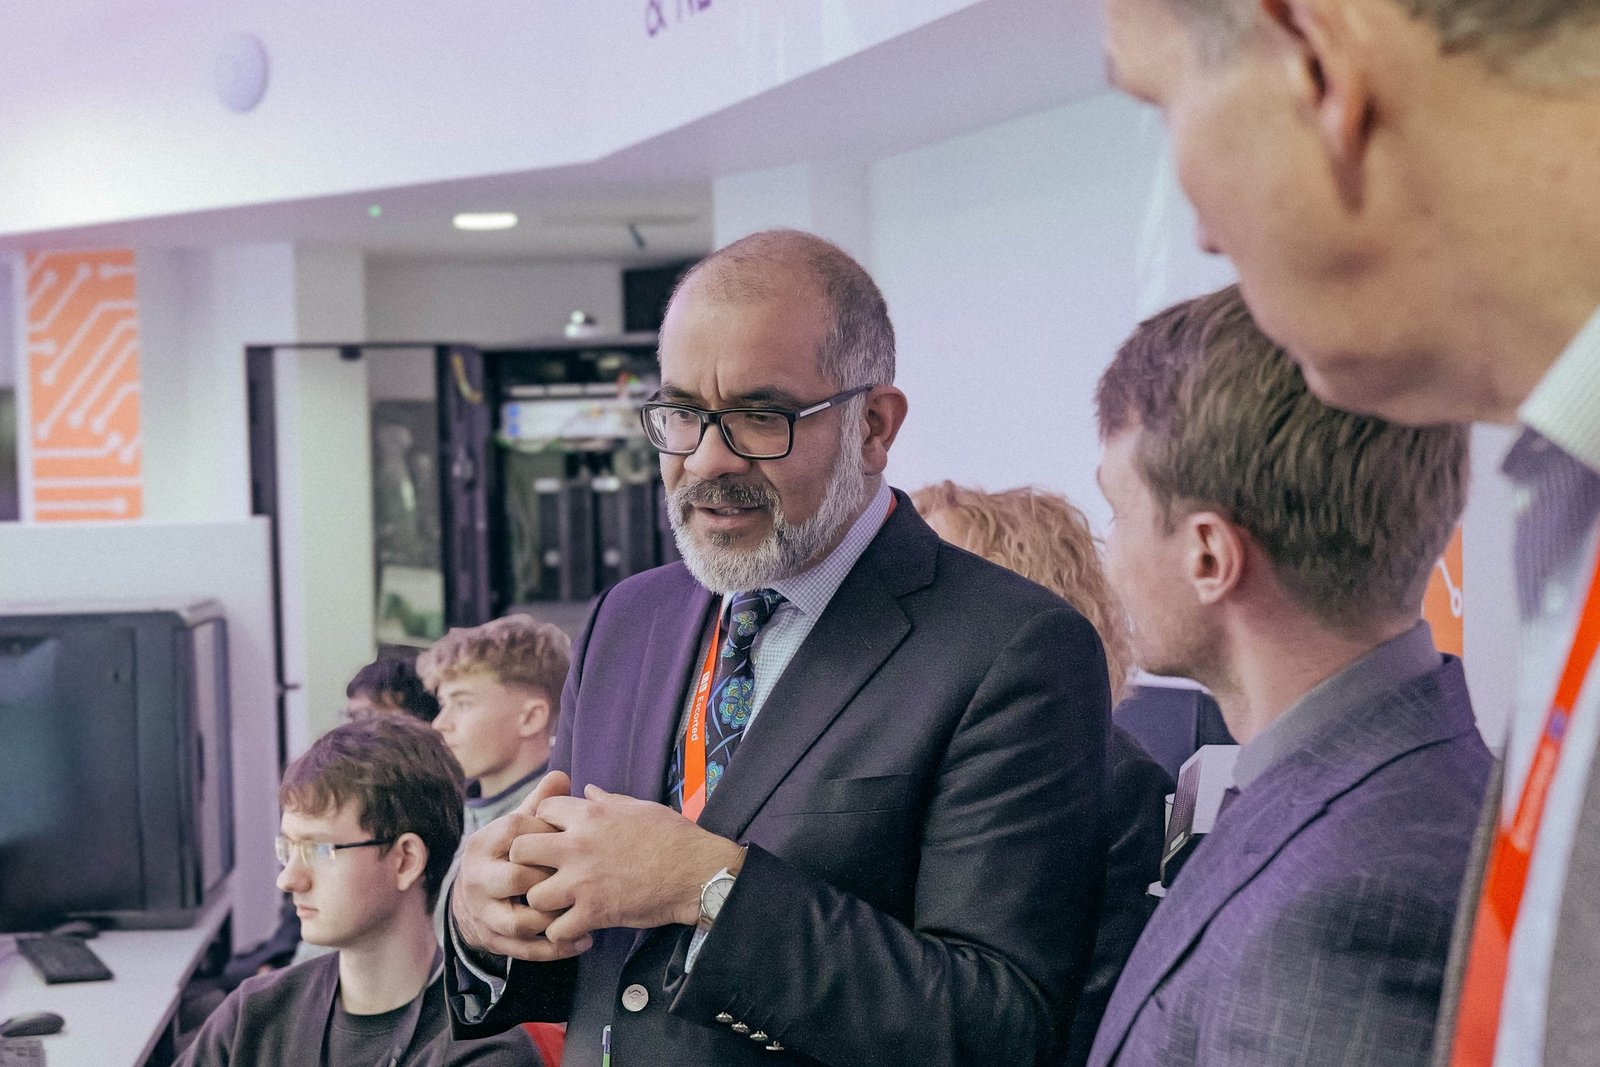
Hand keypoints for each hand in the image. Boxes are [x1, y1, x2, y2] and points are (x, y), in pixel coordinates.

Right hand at [451, 771, 588, 962]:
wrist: (472, 895)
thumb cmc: (506, 854)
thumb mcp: (516, 827)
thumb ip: (539, 805)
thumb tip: (562, 776)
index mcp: (484, 844)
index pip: (514, 831)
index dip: (546, 831)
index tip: (572, 835)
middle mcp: (478, 880)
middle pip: (514, 879)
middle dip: (549, 878)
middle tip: (582, 876)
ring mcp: (484, 913)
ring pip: (519, 922)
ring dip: (555, 919)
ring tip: (586, 914)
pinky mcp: (494, 940)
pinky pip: (525, 950)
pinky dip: (555, 949)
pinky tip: (583, 941)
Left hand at [513, 784, 742, 950]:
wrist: (695, 872)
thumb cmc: (673, 836)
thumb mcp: (639, 808)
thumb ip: (606, 801)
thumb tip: (587, 790)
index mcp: (590, 816)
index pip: (541, 811)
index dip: (543, 822)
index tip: (551, 835)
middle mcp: (578, 846)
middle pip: (520, 851)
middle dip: (525, 861)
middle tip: (540, 871)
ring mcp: (583, 882)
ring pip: (533, 895)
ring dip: (543, 901)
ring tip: (556, 904)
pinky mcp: (594, 912)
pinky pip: (557, 930)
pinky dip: (562, 932)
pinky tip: (574, 926)